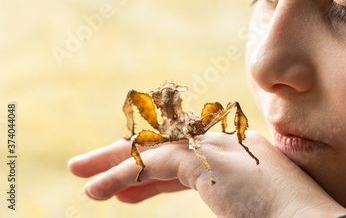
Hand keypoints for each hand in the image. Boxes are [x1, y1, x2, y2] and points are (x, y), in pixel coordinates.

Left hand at [68, 131, 345, 216]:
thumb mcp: (251, 209)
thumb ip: (231, 201)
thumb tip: (226, 207)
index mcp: (242, 157)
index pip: (187, 159)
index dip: (153, 176)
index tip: (126, 192)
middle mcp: (228, 146)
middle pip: (167, 146)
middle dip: (127, 158)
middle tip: (94, 172)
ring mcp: (218, 149)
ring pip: (154, 148)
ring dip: (115, 163)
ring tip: (84, 178)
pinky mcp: (205, 159)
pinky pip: (152, 160)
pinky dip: (122, 173)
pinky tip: (96, 189)